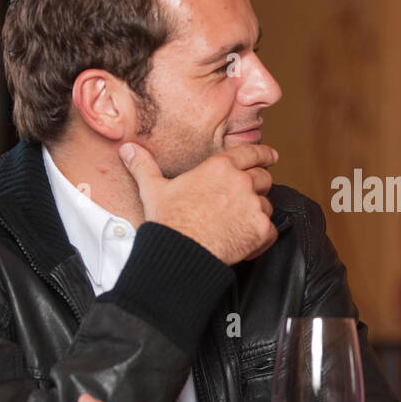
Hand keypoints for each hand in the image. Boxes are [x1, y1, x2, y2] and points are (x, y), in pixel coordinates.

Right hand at [120, 141, 278, 264]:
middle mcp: (240, 182)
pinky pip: (271, 230)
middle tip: (249, 197)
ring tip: (239, 224)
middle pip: (263, 179)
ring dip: (257, 213)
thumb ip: (144, 166)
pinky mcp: (260, 229)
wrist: (181, 252)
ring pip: (267, 205)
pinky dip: (262, 237)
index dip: (263, 154)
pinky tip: (247, 242)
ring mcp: (253, 205)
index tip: (271, 156)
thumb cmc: (169, 221)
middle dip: (259, 186)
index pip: (251, 153)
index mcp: (219, 167)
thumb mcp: (153, 189)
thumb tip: (129, 150)